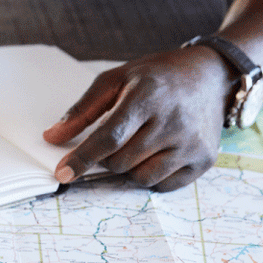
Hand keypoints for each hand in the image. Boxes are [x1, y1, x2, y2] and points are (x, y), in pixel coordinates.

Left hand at [42, 46, 235, 191]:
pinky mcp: (204, 160)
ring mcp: (191, 143)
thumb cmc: (157, 77)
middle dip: (106, 158)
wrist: (210, 76)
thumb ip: (82, 110)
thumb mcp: (116, 79)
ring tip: (135, 144)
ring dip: (127, 169)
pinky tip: (155, 153)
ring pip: (140, 178)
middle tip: (113, 140)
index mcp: (148, 97)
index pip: (109, 137)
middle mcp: (173, 122)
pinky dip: (150, 176)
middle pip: (121, 161)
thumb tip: (52, 137)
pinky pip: (163, 185)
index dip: (83, 158)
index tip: (63, 173)